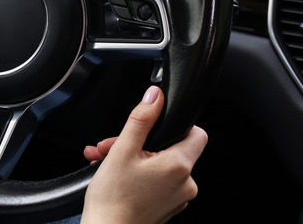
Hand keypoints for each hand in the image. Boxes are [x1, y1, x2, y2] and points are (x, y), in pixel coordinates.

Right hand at [80, 86, 207, 223]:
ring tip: (106, 161)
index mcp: (179, 166)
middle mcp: (185, 184)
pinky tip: (115, 175)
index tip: (152, 125)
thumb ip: (141, 119)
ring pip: (159, 165)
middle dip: (138, 142)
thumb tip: (155, 96)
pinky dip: (137, 174)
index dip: (174, 123)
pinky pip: (156, 181)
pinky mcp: (167, 207)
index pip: (196, 132)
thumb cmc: (113, 200)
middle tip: (112, 146)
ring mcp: (178, 198)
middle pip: (170, 148)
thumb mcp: (122, 150)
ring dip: (132, 157)